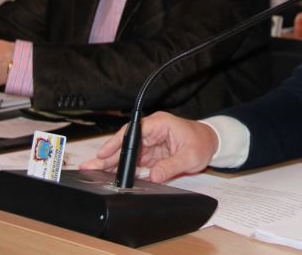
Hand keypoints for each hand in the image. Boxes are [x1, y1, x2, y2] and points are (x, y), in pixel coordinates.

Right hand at [80, 111, 218, 183]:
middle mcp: (152, 131)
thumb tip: (154, 176)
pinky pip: (134, 162)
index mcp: (160, 124)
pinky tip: (109, 176)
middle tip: (90, 168)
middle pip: (125, 144)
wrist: (212, 143)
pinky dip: (123, 169)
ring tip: (93, 174)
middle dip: (107, 156)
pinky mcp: (150, 154)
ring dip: (112, 164)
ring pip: (126, 154)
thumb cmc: (202, 142)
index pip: (133, 132)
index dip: (116, 143)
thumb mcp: (190, 156)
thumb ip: (171, 166)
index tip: (103, 154)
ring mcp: (150, 143)